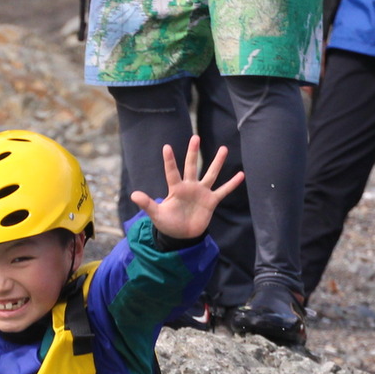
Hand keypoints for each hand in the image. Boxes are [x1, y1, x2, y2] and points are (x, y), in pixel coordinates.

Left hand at [129, 135, 243, 242]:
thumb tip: (133, 195)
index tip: (166, 147)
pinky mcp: (211, 201)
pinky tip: (241, 174)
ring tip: (223, 148)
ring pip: (210, 174)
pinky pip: (223, 191)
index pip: (172, 172)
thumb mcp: (156, 214)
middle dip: (193, 153)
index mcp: (176, 189)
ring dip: (217, 162)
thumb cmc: (167, 224)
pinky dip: (231, 184)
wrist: (181, 236)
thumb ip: (147, 204)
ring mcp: (201, 193)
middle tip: (195, 137)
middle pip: (192, 166)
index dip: (169, 160)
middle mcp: (189, 187)